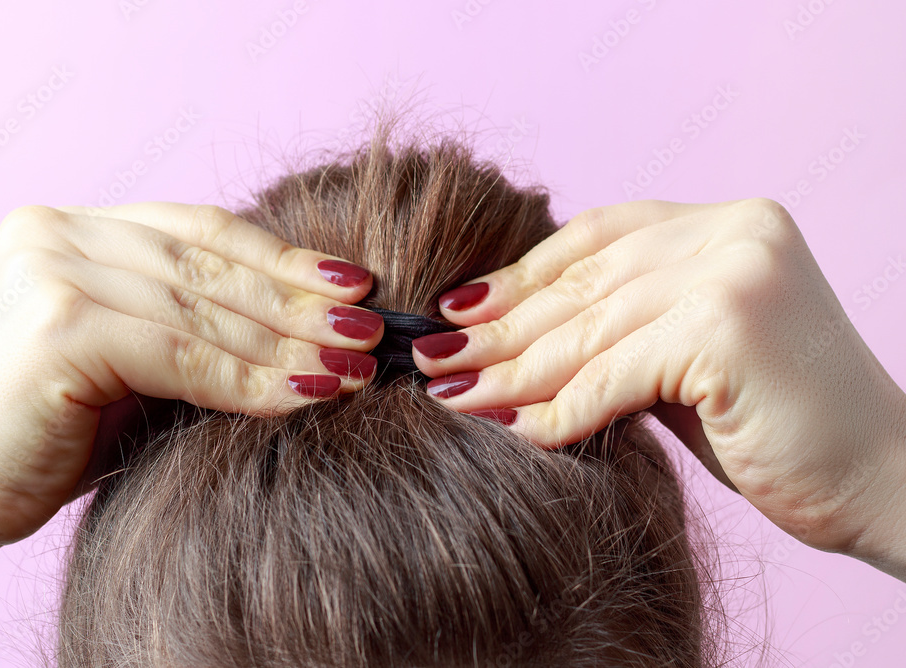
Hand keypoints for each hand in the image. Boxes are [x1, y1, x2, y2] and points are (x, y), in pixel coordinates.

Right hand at [0, 203, 381, 578]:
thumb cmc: (44, 438)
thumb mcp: (132, 367)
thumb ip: (195, 331)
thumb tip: (314, 331)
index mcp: (71, 228)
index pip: (202, 232)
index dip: (284, 258)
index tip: (357, 284)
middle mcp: (56, 231)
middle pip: (211, 264)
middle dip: (302, 301)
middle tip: (373, 330)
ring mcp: (51, 270)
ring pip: (206, 308)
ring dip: (293, 342)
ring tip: (356, 365)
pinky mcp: (55, 324)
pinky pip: (183, 352)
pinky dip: (251, 379)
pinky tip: (308, 394)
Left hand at [412, 198, 905, 572]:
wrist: (882, 482)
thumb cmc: (779, 428)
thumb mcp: (687, 358)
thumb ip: (621, 331)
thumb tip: (507, 336)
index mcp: (725, 224)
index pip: (595, 240)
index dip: (518, 275)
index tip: (456, 310)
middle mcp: (732, 232)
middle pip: (583, 284)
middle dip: (499, 329)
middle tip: (431, 360)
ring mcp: (734, 273)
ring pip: (587, 331)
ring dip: (509, 373)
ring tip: (451, 397)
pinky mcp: (728, 327)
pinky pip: (611, 377)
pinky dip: (555, 411)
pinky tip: (508, 431)